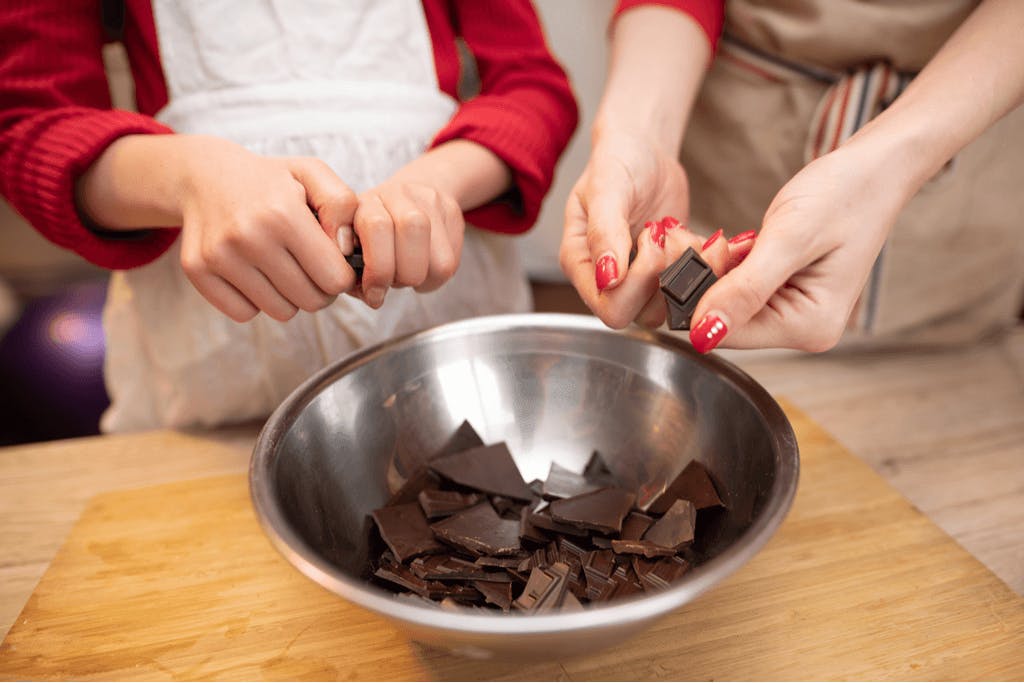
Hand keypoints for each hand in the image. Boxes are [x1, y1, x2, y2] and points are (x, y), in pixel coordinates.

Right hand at [176, 138, 357, 321]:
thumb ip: (343, 205)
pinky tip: (254, 273)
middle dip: (319, 289)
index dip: (342, 275)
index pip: (335, 279)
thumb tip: (345, 249)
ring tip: (283, 267)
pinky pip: (245, 313)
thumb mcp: (313, 174)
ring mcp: (219, 255)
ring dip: (289, 296)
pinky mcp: (197, 270)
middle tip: (311, 268)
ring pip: (280, 312)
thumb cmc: (271, 181)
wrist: (205, 176)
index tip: (334, 263)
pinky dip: (255, 300)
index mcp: (284, 213)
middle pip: (311, 301)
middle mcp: (248, 236)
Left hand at [350, 178, 463, 308]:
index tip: (374, 291)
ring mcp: (430, 201)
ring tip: (409, 277)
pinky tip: (424, 271)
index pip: (377, 226)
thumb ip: (355, 271)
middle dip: (404, 274)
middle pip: (412, 230)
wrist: (408, 195)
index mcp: (366, 202)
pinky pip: (452, 260)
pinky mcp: (452, 213)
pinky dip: (436, 277)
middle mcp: (399, 194)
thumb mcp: (353, 246)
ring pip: (439, 255)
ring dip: (423, 279)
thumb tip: (371, 295)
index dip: (377, 268)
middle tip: (395, 282)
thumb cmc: (373, 233)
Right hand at [559, 128, 690, 327]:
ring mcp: (638, 281)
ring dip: (685, 269)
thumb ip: (604, 232)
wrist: (644, 151)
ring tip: (680, 231)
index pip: (608, 307)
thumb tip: (607, 278)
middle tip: (665, 232)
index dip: (637, 282)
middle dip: (664, 273)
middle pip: (640, 314)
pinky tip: (700, 238)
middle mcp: (606, 279)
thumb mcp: (607, 189)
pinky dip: (704, 266)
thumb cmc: (618, 162)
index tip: (647, 235)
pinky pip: (690, 291)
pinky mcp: (666, 274)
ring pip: (669, 307)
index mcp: (580, 263)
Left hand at [688, 144, 907, 352]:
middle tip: (682, 239)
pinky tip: (724, 242)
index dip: (694, 299)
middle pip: (726, 318)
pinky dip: (725, 264)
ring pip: (727, 300)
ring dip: (710, 269)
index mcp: (809, 326)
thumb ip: (745, 289)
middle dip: (701, 280)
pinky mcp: (784, 292)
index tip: (675, 258)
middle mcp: (802, 327)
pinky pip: (739, 286)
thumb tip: (703, 334)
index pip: (728, 332)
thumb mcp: (789, 238)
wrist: (875, 168)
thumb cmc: (846, 194)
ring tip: (701, 237)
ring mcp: (794, 311)